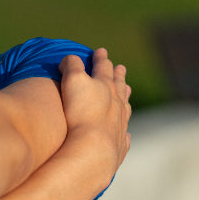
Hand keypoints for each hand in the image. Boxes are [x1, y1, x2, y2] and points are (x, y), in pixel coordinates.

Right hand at [58, 48, 131, 190]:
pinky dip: (124, 129)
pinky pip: (124, 134)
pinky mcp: (119, 144)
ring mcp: (120, 123)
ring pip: (125, 107)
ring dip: (125, 97)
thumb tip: (70, 58)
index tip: (101, 51)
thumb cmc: (80, 112)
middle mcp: (117, 103)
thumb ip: (71, 65)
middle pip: (119, 85)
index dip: (101, 58)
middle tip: (121, 68)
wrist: (93, 148)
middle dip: (118, 75)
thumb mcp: (72, 81)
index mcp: (105, 85)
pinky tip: (125, 131)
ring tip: (127, 90)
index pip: (103, 67)